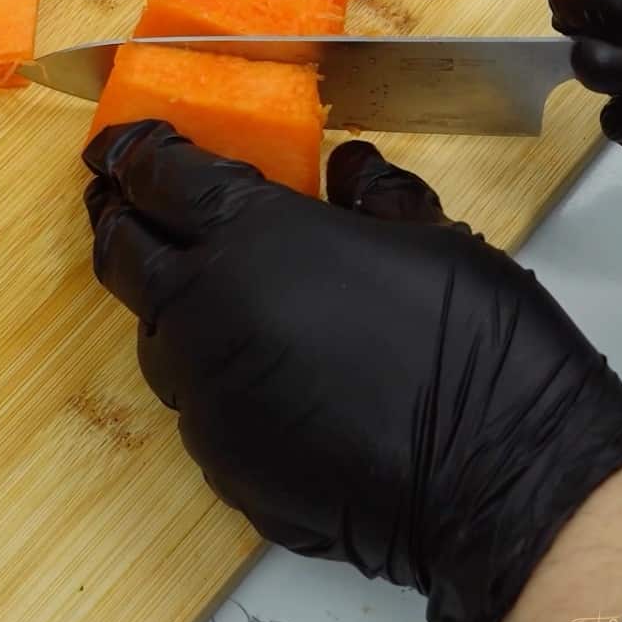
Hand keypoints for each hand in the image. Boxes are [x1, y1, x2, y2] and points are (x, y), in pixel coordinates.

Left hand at [83, 121, 621, 621]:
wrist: (501, 478)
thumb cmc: (472, 341)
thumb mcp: (431, 232)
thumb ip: (372, 193)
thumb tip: (348, 167)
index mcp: (247, 235)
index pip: (156, 176)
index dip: (134, 152)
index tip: (125, 144)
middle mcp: (202, 311)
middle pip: (121, 251)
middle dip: (121, 218)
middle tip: (129, 201)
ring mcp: (203, 396)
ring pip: (152, 333)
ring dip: (167, 304)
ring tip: (205, 289)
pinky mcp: (220, 462)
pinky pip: (196, 405)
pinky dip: (213, 378)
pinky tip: (261, 374)